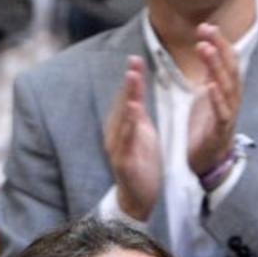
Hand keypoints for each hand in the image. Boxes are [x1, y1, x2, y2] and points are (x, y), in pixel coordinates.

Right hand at [104, 56, 161, 220]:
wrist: (138, 198)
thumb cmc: (141, 165)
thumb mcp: (142, 134)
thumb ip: (138, 114)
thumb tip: (136, 92)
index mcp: (121, 127)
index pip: (126, 98)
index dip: (131, 79)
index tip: (136, 58)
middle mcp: (115, 134)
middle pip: (123, 103)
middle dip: (129, 81)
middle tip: (134, 59)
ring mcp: (117, 147)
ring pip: (123, 117)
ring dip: (128, 95)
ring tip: (133, 76)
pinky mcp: (123, 161)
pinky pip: (126, 139)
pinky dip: (130, 123)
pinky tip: (135, 108)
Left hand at [186, 24, 242, 181]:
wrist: (207, 160)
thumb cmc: (205, 126)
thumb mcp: (206, 93)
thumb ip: (209, 72)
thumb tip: (206, 46)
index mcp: (227, 88)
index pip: (227, 60)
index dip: (218, 42)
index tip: (205, 26)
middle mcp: (232, 98)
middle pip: (230, 67)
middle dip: (219, 47)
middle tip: (206, 29)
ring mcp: (228, 113)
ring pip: (226, 86)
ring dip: (216, 66)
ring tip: (205, 48)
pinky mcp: (220, 130)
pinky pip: (221, 112)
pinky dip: (216, 98)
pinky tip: (210, 85)